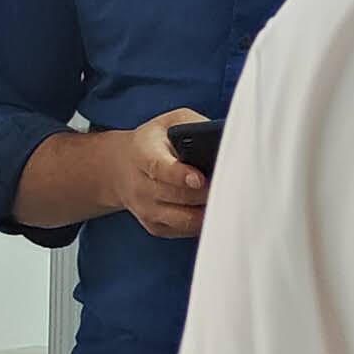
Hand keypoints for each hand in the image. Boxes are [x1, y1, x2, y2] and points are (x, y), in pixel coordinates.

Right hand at [118, 111, 214, 242]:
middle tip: (231, 187)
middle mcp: (140, 186)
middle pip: (178, 196)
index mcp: (142, 154)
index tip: (200, 179)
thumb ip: (194, 125)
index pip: (160, 168)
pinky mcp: (155, 227)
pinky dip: (203, 222)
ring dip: (208, 211)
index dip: (181, 175)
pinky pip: (185, 231)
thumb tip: (221, 138)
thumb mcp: (169, 122)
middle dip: (207, 193)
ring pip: (184, 219)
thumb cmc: (154, 142)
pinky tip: (214, 209)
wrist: (121, 168)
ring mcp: (146, 210)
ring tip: (227, 200)